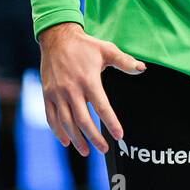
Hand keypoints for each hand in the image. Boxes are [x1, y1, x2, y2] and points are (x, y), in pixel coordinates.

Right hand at [38, 23, 144, 155]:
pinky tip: (66, 141)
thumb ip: (125, 61)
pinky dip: (58, 131)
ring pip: (66, 122)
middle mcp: (71, 89)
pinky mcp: (47, 94)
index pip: (102, 107)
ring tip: (86, 151)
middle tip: (104, 149)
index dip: (111, 123)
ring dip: (76, 139)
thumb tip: (142, 69)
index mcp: (88, 80)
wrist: (57, 38)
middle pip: (83, 120)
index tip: (119, 135)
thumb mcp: (106, 49)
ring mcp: (57, 93)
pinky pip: (51, 117)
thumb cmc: (85, 45)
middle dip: (94, 138)